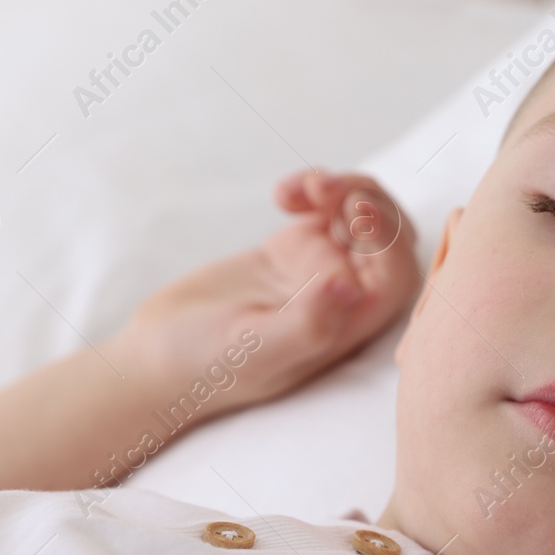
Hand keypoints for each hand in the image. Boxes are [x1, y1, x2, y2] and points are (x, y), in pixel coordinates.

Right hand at [110, 169, 419, 418]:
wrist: (157, 358)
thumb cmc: (205, 366)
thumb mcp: (253, 349)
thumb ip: (307, 324)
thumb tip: (354, 287)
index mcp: (350, 326)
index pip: (397, 274)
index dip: (388, 236)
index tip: (353, 210)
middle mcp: (345, 299)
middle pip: (390, 239)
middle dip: (367, 200)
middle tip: (320, 190)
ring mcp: (321, 271)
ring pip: (364, 217)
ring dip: (343, 189)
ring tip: (300, 188)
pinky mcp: (294, 251)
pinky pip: (327, 209)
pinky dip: (313, 190)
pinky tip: (281, 195)